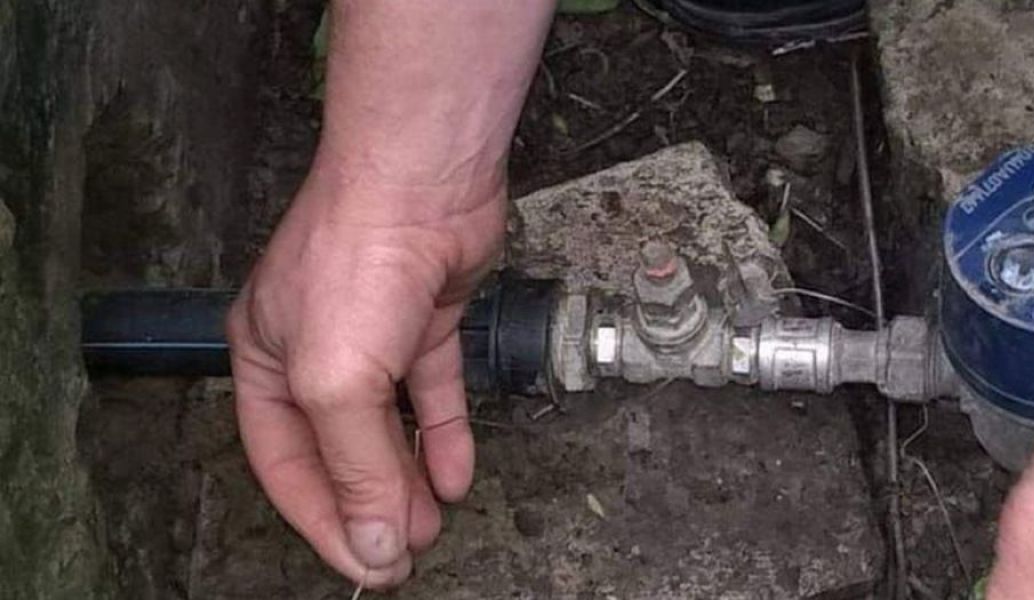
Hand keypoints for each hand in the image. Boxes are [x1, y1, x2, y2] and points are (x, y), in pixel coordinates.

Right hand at [226, 172, 504, 587]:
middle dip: (370, 503)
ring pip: (389, 423)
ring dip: (409, 476)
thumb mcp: (336, 382)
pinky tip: (457, 472)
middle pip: (339, 447)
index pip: (285, 464)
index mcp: (266, 361)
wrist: (421, 180)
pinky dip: (445, 431)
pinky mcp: (425, 316)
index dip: (322, 520)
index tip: (362, 564)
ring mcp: (373, 331)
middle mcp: (315, 348)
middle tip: (402, 552)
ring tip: (431, 524)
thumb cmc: (353, 258)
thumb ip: (357, 467)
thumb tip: (374, 542)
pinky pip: (433, 389)